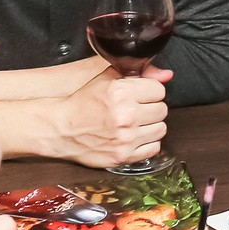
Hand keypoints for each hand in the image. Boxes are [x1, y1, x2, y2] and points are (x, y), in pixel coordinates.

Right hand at [39, 64, 170, 167]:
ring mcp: (125, 138)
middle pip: (162, 110)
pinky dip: (147, 143)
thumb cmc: (83, 103)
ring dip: (151, 125)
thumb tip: (166, 74)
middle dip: (151, 108)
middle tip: (138, 109)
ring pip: (161, 129)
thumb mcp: (107, 79)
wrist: (62, 128)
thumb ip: (138, 73)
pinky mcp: (123, 155)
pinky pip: (153, 148)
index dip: (150, 91)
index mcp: (122, 93)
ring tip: (136, 123)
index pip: (159, 90)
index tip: (142, 95)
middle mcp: (126, 116)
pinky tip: (135, 137)